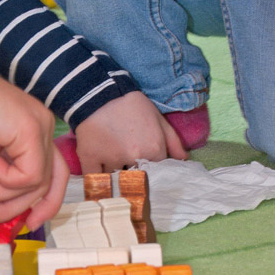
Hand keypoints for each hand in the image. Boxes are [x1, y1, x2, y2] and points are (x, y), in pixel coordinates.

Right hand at [0, 74, 67, 230]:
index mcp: (34, 134)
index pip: (56, 175)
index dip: (47, 203)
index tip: (30, 223)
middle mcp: (44, 129)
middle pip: (49, 184)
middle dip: (15, 209)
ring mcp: (42, 127)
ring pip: (36, 184)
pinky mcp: (33, 131)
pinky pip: (29, 176)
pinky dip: (4, 181)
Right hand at [73, 91, 187, 174]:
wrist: (100, 92)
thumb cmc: (132, 105)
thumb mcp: (158, 119)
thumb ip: (173, 142)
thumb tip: (183, 160)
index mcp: (153, 149)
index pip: (157, 173)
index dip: (150, 171)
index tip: (145, 169)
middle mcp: (134, 157)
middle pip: (136, 179)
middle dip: (133, 175)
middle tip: (128, 167)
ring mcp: (111, 159)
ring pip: (115, 179)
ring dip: (115, 177)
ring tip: (112, 165)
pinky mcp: (90, 159)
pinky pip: (94, 180)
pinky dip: (96, 182)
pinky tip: (99, 178)